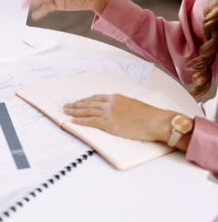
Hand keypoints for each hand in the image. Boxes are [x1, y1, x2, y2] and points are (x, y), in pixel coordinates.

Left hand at [63, 94, 177, 142]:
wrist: (156, 121)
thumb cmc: (149, 114)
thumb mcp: (132, 104)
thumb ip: (120, 106)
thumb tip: (115, 111)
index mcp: (115, 97)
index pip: (95, 98)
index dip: (85, 100)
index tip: (78, 102)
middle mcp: (109, 103)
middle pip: (88, 103)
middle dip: (76, 105)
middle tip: (66, 106)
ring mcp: (108, 114)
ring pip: (86, 111)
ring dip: (74, 112)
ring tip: (66, 112)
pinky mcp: (109, 124)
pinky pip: (90, 122)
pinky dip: (80, 121)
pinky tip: (73, 121)